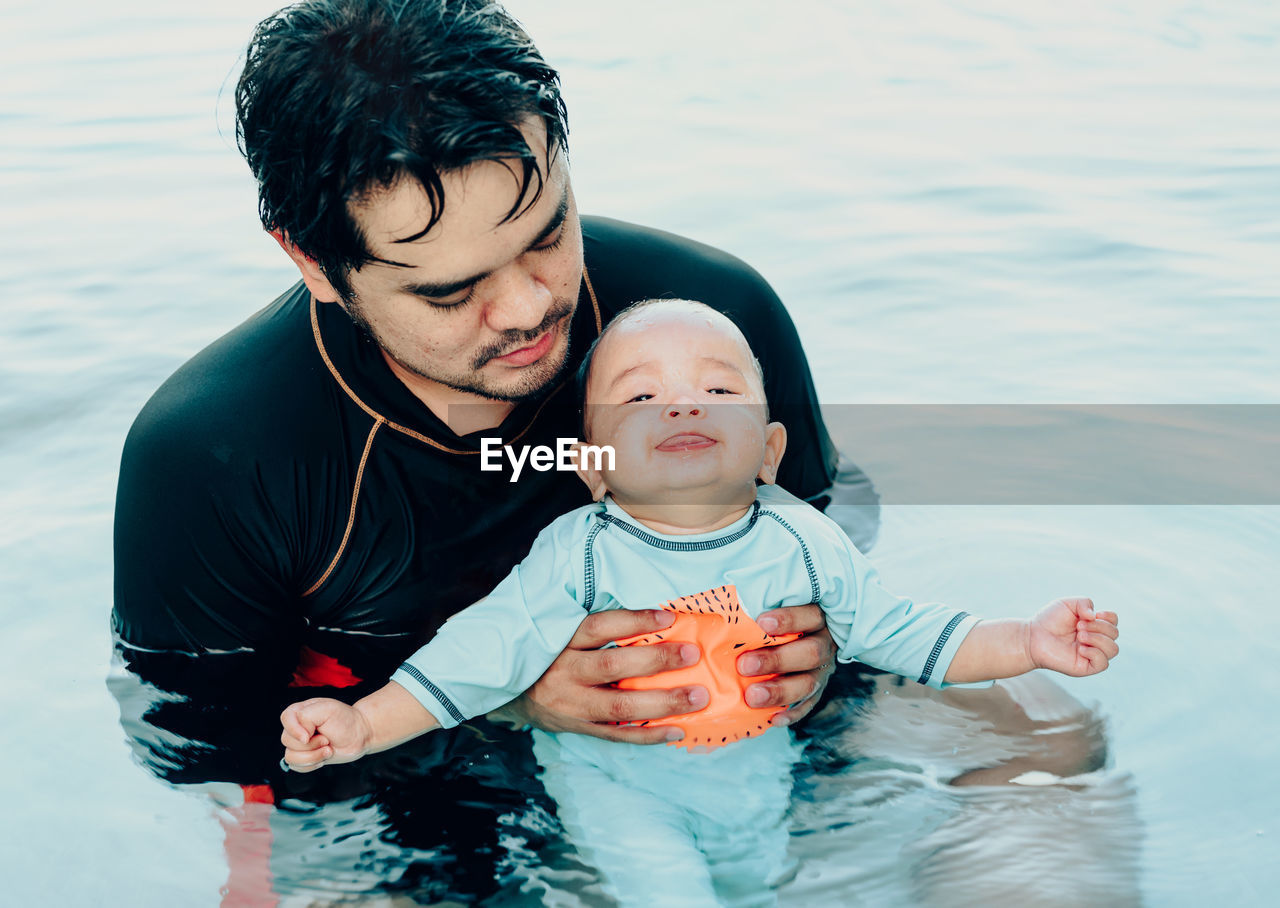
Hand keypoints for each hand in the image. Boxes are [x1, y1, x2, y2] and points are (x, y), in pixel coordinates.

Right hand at [279, 697, 372, 771]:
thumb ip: (306, 717)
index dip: (295, 730)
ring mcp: (299, 743)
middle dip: (310, 744)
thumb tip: (300, 738)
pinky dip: (311, 765)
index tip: (309, 736)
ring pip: (290, 757)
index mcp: (300, 711)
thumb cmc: (345, 720)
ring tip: (328, 749)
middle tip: (327, 739)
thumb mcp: (327, 709)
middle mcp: (297, 727)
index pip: (285, 718)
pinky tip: (323, 757)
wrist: (359, 736)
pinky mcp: (304, 757)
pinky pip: (295, 766)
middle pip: (287, 740)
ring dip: (312, 756)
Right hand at [499, 609, 710, 743]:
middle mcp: (564, 671)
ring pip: (619, 704)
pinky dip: (648, 735)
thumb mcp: (556, 630)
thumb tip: (654, 616)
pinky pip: (617, 734)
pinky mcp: (577, 727)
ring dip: (662, 702)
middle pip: (613, 665)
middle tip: (693, 654)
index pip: (600, 627)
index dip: (635, 621)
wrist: (505, 689)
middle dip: (656, 661)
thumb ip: (593, 626)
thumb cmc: (546, 652)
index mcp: (560, 640)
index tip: (669, 616)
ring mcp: (571, 704)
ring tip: (698, 697)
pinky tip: (677, 730)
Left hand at [737, 604, 836, 726]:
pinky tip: (772, 719)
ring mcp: (822, 671)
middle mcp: (823, 644)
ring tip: (751, 696)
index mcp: (815, 618)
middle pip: (811, 652)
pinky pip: (807, 706)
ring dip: (780, 691)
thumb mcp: (768, 608)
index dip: (789, 619)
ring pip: (809, 683)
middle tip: (744, 665)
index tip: (761, 623)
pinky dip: (791, 714)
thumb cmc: (771, 619)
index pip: (810, 615)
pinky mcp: (816, 693)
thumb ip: (752, 607)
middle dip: (777, 660)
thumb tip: (710, 599)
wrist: (795, 640)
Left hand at [1027, 598, 1118, 676]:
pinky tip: (1080, 648)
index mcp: (1093, 625)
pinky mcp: (1086, 667)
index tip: (1097, 614)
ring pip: (1113, 649)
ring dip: (1097, 639)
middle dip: (1099, 626)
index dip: (1109, 617)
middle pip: (1114, 633)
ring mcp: (1091, 654)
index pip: (1114, 621)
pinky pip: (1103, 663)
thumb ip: (1084, 603)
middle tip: (1079, 626)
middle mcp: (1095, 640)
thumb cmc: (1049, 620)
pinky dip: (1094, 653)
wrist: (1033, 636)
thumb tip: (1095, 616)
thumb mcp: (1067, 604)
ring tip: (1079, 635)